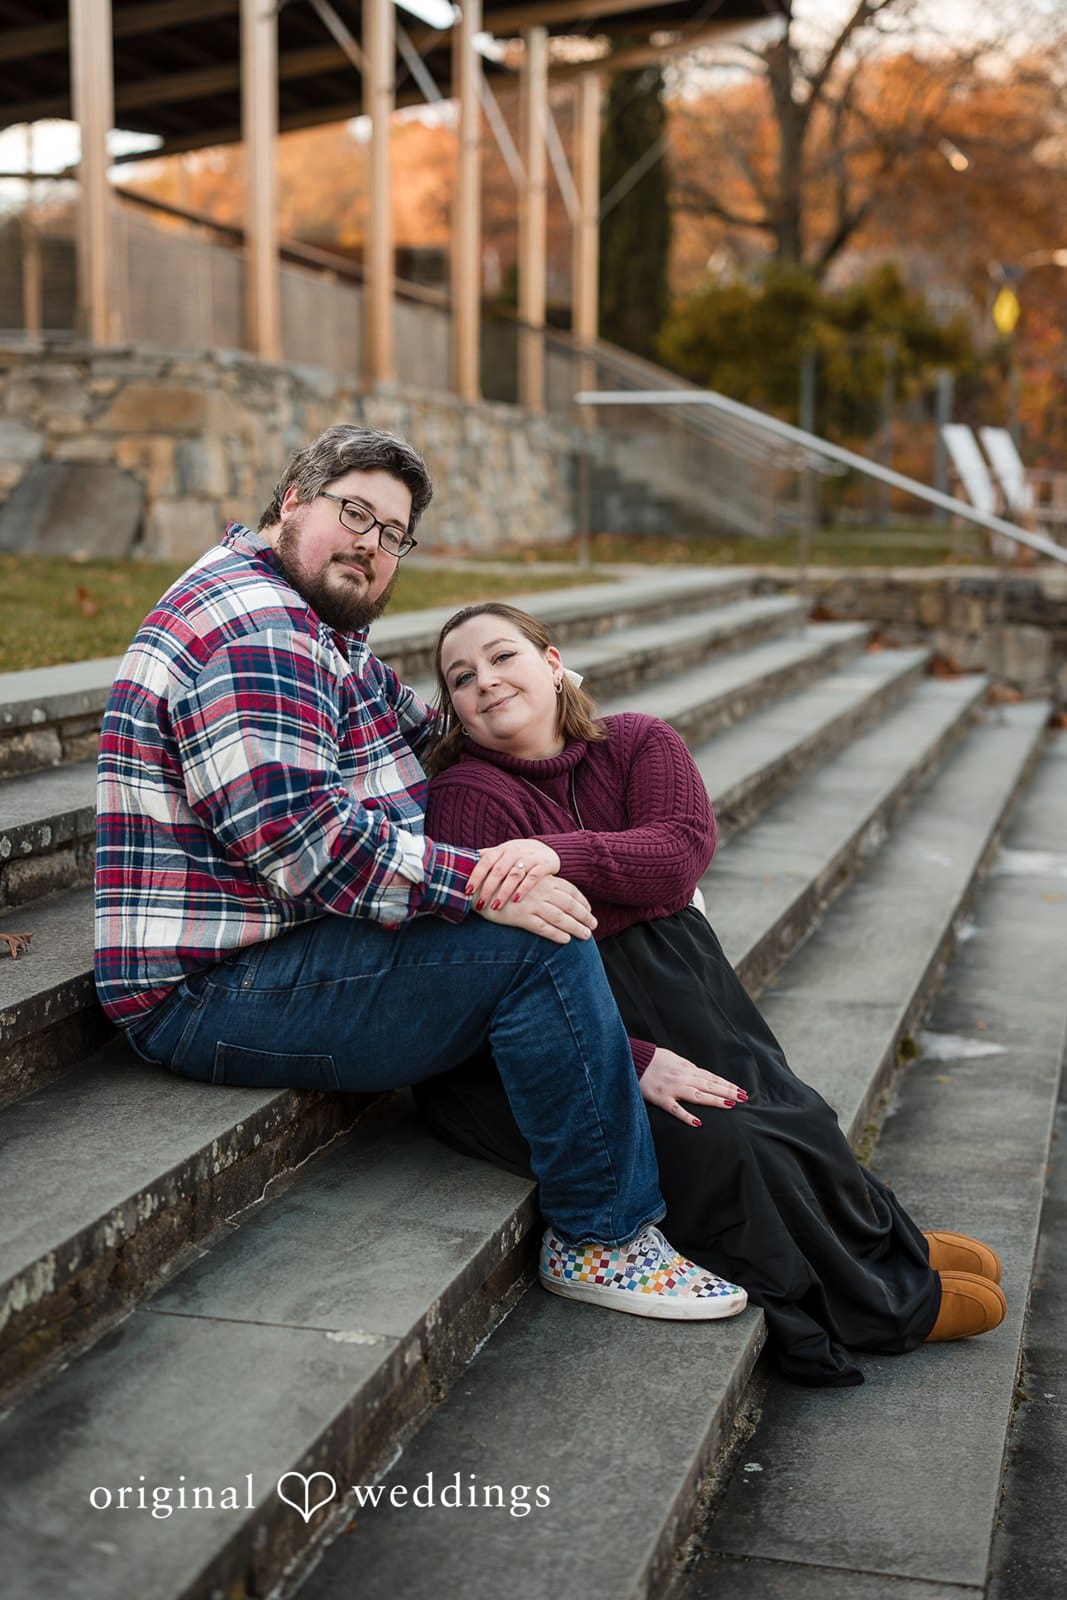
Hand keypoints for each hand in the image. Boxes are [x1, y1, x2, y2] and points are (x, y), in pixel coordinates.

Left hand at [466, 839, 560, 909]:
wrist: (547, 848)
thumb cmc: (518, 854)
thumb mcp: (502, 852)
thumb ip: (486, 857)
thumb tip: (461, 863)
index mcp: (500, 849)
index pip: (485, 862)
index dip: (475, 876)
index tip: (467, 891)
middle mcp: (513, 852)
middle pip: (498, 870)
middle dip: (488, 888)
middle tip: (480, 904)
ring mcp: (529, 858)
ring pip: (514, 875)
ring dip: (504, 892)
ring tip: (496, 906)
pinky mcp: (542, 865)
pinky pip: (532, 878)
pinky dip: (524, 889)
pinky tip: (516, 900)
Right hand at [477, 875, 595, 944]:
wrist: (475, 883)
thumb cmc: (499, 880)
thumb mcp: (522, 877)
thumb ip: (538, 884)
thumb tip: (552, 893)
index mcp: (542, 879)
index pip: (570, 890)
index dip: (582, 901)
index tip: (590, 910)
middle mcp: (540, 890)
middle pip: (569, 904)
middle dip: (584, 916)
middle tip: (594, 926)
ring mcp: (530, 903)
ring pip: (560, 917)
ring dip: (575, 927)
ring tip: (586, 936)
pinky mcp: (520, 916)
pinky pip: (543, 927)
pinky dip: (556, 934)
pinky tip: (565, 940)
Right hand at [640, 1047, 747, 1126]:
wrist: (632, 1059)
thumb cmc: (652, 1059)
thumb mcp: (673, 1059)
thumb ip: (686, 1068)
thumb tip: (700, 1075)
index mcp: (686, 1068)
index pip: (711, 1077)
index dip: (726, 1084)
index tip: (740, 1090)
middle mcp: (683, 1077)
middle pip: (709, 1085)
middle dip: (727, 1091)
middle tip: (743, 1098)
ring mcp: (672, 1088)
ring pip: (698, 1095)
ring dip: (714, 1100)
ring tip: (729, 1105)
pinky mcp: (660, 1098)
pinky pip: (675, 1108)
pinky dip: (686, 1115)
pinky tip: (697, 1122)